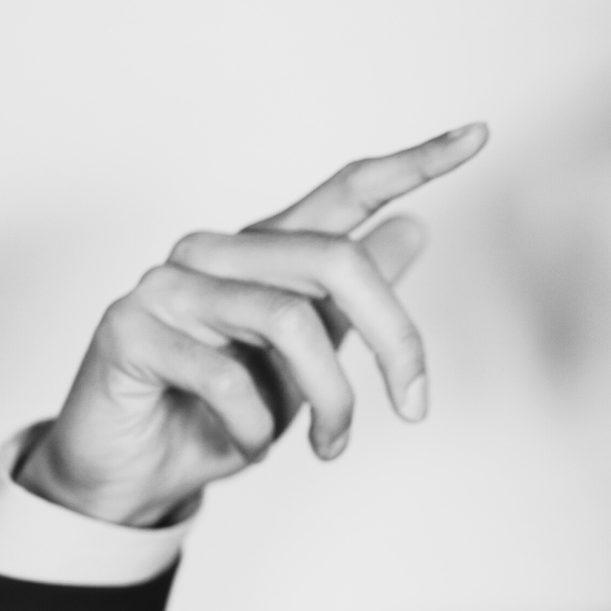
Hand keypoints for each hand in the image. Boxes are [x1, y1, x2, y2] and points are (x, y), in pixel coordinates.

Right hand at [20, 124, 490, 526]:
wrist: (134, 474)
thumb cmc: (217, 415)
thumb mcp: (305, 363)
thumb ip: (351, 303)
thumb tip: (418, 229)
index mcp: (267, 252)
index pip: (346, 190)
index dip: (413, 163)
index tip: (479, 135)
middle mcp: (218, 251)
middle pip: (337, 262)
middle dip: (394, 341)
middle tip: (414, 407)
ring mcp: (168, 283)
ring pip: (290, 324)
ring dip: (329, 403)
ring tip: (327, 447)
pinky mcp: (131, 328)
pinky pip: (228, 379)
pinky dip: (256, 428)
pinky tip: (246, 444)